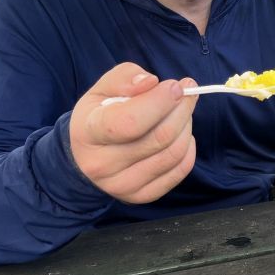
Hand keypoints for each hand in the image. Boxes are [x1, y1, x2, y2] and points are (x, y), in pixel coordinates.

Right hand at [70, 62, 198, 203]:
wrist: (86, 156)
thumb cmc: (99, 115)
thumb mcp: (102, 88)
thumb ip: (125, 77)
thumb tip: (151, 83)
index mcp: (89, 132)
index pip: (130, 122)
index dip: (160, 102)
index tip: (176, 86)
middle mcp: (103, 164)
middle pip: (159, 137)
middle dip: (182, 109)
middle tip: (188, 92)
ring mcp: (122, 185)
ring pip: (173, 153)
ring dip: (186, 126)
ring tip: (181, 112)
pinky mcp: (140, 196)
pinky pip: (179, 171)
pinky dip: (188, 148)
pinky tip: (181, 134)